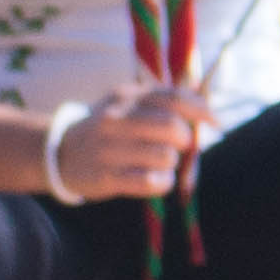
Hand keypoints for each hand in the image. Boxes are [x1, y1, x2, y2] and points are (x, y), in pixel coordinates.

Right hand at [52, 81, 208, 200]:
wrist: (62, 154)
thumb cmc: (109, 129)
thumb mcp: (128, 104)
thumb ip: (163, 103)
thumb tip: (207, 113)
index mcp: (126, 97)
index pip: (174, 97)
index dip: (202, 110)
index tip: (217, 123)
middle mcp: (116, 119)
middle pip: (172, 127)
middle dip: (185, 140)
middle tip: (178, 146)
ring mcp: (109, 149)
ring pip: (165, 156)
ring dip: (172, 163)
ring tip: (159, 163)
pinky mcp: (107, 178)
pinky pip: (152, 182)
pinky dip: (163, 183)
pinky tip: (155, 179)